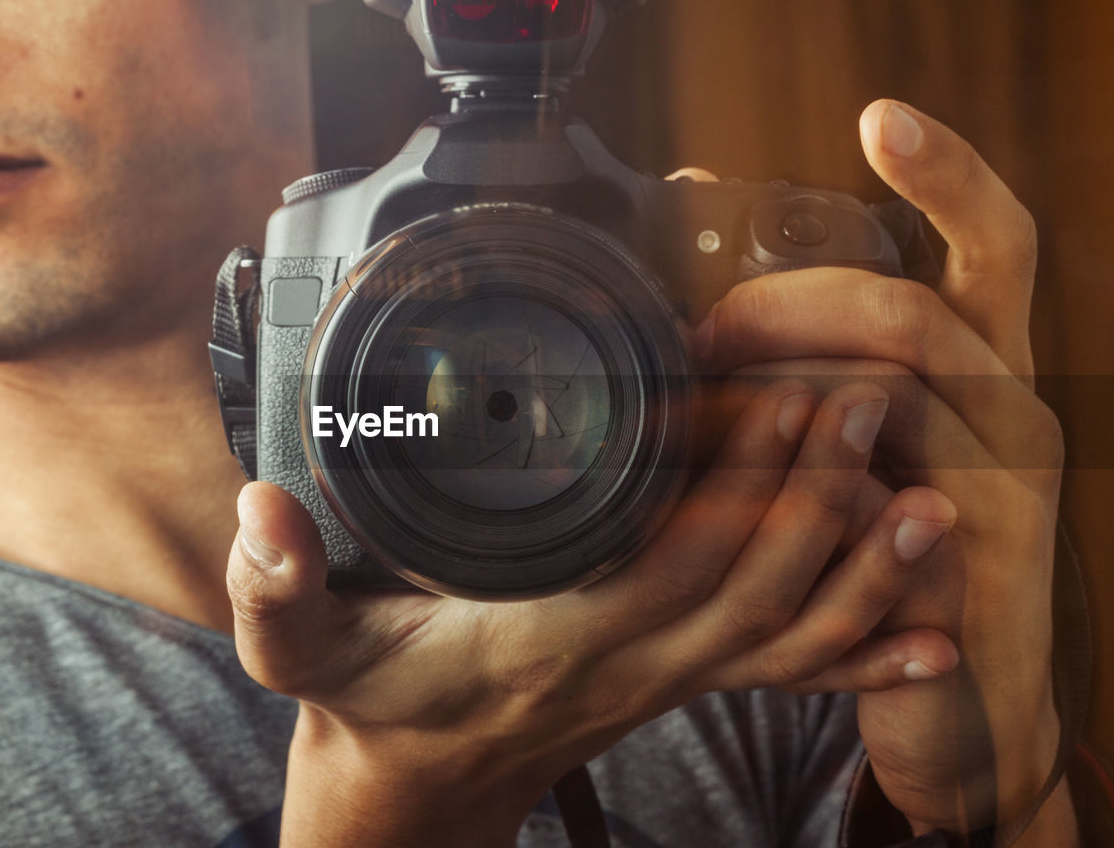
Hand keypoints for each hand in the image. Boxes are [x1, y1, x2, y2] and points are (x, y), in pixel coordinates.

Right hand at [227, 379, 955, 846]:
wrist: (411, 788)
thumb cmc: (371, 706)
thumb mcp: (298, 652)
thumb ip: (274, 586)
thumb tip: (260, 510)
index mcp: (548, 636)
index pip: (667, 561)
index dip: (732, 490)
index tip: (775, 398)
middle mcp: (624, 662)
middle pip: (751, 585)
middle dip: (818, 494)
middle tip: (865, 397)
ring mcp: (660, 679)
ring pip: (784, 630)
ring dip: (857, 563)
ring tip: (920, 490)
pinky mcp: (674, 680)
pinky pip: (782, 667)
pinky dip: (858, 646)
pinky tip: (924, 628)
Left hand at [693, 100, 1071, 839]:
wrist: (962, 700)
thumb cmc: (888, 548)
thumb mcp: (864, 443)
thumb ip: (817, 370)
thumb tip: (707, 297)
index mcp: (989, 363)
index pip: (991, 239)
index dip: (947, 173)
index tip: (879, 118)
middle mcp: (1015, 407)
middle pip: (914, 306)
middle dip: (791, 303)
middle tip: (703, 332)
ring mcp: (1005, 485)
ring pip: (890, 389)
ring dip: (775, 385)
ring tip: (696, 404)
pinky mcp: (972, 560)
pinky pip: (878, 491)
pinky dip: (794, 473)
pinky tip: (731, 479)